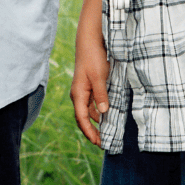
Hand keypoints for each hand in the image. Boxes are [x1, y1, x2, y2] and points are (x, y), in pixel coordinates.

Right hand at [70, 24, 109, 144]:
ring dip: (94, 123)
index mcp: (78, 94)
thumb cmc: (93, 58)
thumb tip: (104, 113)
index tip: (98, 142)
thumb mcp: (99, 76)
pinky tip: (106, 116)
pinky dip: (97, 113)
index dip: (89, 132)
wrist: (89, 41)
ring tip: (105, 132)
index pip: (81, 119)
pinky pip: (91, 104)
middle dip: (91, 131)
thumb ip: (101, 95)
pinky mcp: (88, 86)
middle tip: (102, 143)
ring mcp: (82, 91)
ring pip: (87, 112)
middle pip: (82, 118)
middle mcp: (78, 94)